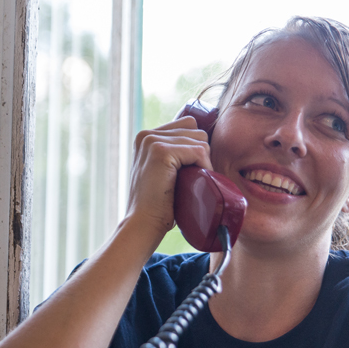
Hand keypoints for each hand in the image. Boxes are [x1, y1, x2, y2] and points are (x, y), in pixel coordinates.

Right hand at [125, 116, 214, 247]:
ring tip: (188, 182)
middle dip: (200, 155)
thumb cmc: (159, 204)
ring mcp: (152, 141)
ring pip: (200, 139)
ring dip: (202, 163)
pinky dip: (203, 168)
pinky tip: (192, 184)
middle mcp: (147, 135)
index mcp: (146, 137)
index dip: (195, 147)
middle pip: (196, 130)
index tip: (188, 170)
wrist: (144, 223)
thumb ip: (176, 151)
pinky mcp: (161, 151)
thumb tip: (205, 139)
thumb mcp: (164, 170)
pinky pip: (199, 151)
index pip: (188, 124)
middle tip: (188, 179)